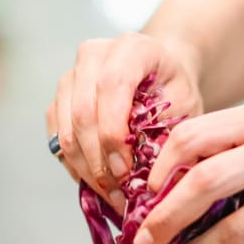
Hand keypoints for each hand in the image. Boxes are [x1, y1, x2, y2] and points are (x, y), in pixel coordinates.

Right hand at [45, 33, 202, 210]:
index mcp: (132, 47)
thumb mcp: (186, 107)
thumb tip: (149, 179)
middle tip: (118, 193)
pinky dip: (76, 167)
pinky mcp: (58, 101)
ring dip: (86, 170)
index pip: (112, 85)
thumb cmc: (174, 91)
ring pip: (66, 130)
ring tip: (111, 196)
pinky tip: (97, 184)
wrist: (158, 76)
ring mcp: (70, 77)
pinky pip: (57, 140)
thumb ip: (168, 133)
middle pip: (83, 112)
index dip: (114, 132)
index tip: (125, 171)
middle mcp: (93, 55)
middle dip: (99, 160)